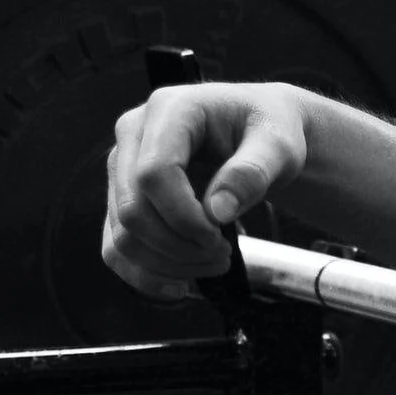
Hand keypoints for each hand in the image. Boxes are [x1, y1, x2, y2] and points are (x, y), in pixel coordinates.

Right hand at [103, 82, 310, 299]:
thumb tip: (217, 212)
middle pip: (132, 209)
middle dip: (178, 245)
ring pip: (121, 236)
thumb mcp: (279, 146)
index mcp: (169, 109)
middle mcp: (133, 134)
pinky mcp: (121, 197)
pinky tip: (180, 284)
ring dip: (166, 264)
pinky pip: (116, 248)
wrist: (260, 134)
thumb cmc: (270, 132)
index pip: (153, 173)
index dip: (183, 216)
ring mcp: (122, 168)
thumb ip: (253, 172)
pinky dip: (145, 274)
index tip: (220, 237)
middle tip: (222, 256)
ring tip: (213, 264)